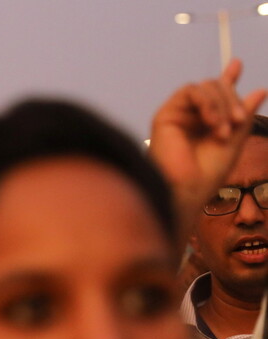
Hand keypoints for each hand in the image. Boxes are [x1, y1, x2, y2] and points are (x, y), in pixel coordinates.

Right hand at [150, 59, 265, 212]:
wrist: (187, 188)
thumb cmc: (208, 173)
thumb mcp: (235, 141)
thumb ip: (244, 115)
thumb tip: (260, 90)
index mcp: (206, 123)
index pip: (217, 95)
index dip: (228, 79)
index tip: (237, 64)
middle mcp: (190, 116)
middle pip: (215, 88)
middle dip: (232, 100)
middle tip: (239, 121)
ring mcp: (178, 114)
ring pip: (204, 87)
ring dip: (221, 104)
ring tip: (223, 130)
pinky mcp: (166, 114)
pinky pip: (191, 91)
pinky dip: (206, 102)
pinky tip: (211, 121)